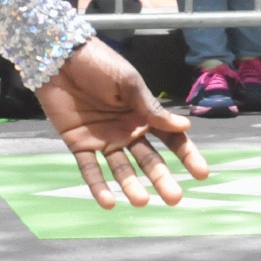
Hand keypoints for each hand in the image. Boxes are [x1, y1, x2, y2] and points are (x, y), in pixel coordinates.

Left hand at [37, 37, 208, 207]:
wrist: (58, 57)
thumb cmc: (98, 64)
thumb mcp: (128, 82)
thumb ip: (151, 109)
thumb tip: (185, 127)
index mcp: (143, 115)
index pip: (171, 139)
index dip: (187, 156)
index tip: (202, 174)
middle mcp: (126, 131)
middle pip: (148, 160)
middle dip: (162, 179)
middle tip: (174, 198)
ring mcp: (103, 140)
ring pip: (121, 169)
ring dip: (131, 186)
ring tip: (141, 201)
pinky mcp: (78, 144)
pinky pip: (89, 169)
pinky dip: (98, 186)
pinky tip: (108, 203)